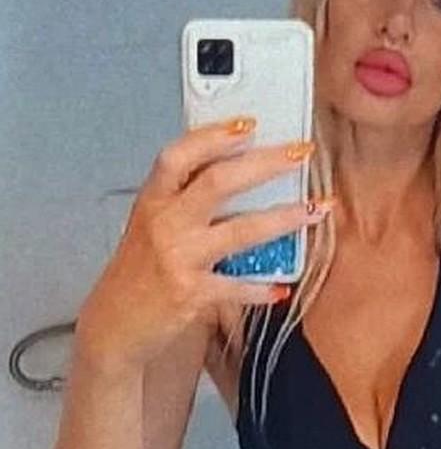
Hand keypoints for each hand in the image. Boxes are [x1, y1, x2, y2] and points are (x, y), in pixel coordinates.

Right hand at [76, 117, 324, 371]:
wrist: (115, 325)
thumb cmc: (139, 273)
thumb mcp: (152, 227)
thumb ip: (184, 201)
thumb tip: (239, 172)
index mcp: (153, 200)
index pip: (180, 156)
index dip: (214, 136)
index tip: (250, 123)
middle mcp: (164, 223)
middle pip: (219, 182)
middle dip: (266, 163)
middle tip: (302, 153)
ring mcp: (178, 258)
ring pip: (241, 230)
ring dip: (284, 218)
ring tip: (316, 209)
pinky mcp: (191, 293)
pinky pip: (239, 286)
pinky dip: (264, 287)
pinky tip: (283, 286)